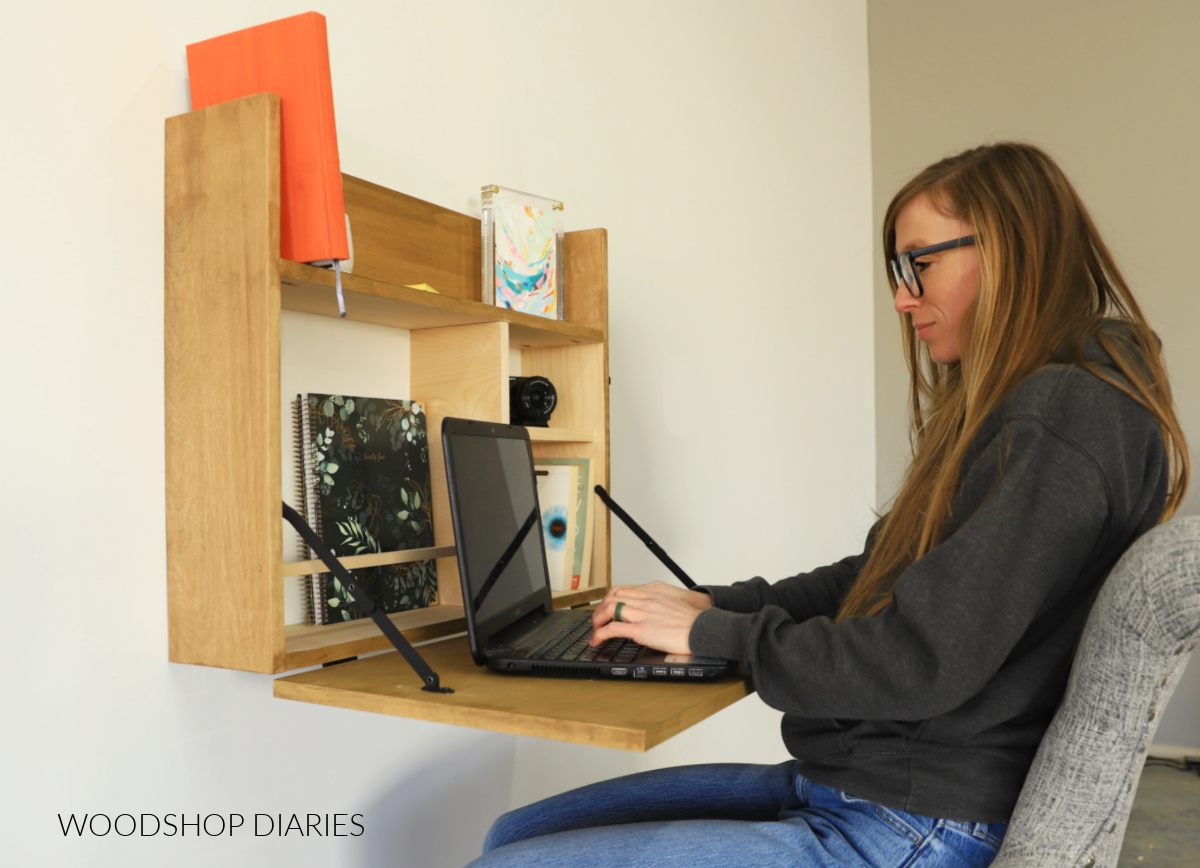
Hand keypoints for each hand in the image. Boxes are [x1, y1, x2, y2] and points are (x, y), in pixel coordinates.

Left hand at [590, 582, 713, 655]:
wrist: (704, 629)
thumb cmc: (693, 622)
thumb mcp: (674, 605)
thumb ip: (660, 605)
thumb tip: (652, 613)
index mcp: (654, 592)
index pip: (623, 589)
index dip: (609, 599)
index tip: (606, 609)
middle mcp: (646, 599)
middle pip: (612, 596)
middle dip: (600, 609)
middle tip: (598, 620)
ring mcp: (643, 613)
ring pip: (609, 608)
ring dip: (597, 620)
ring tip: (596, 630)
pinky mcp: (642, 630)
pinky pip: (613, 629)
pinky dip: (601, 634)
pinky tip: (598, 640)